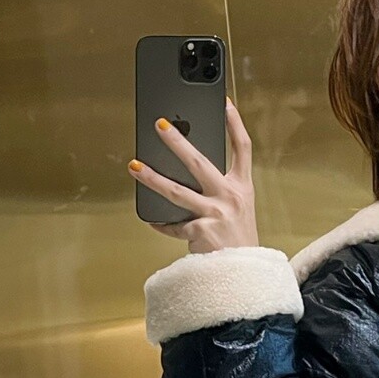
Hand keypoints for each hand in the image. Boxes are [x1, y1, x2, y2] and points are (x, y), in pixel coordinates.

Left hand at [129, 100, 258, 253]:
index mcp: (243, 187)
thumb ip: (219, 190)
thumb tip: (186, 171)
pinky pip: (173, 225)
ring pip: (176, 191)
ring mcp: (215, 213)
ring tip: (134, 166)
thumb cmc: (238, 240)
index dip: (235, 123)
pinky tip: (152, 220)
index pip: (242, 148)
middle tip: (160, 125)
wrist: (244, 275)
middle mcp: (230, 197)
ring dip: (152, 178)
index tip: (224, 103)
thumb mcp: (238, 209)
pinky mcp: (200, 231)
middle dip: (177, 142)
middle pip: (200, 162)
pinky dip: (162, 224)